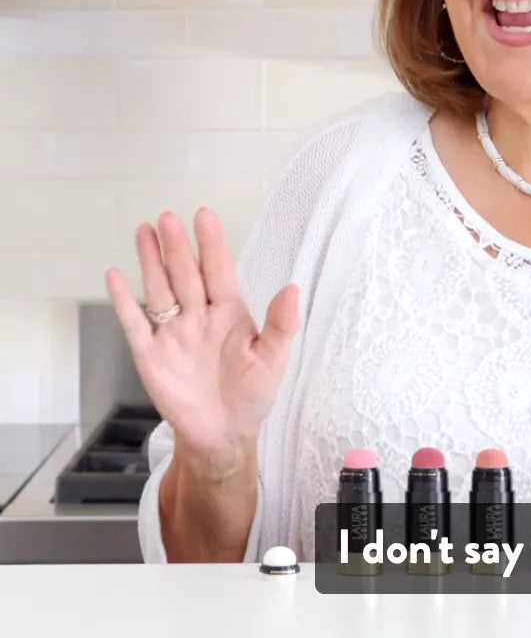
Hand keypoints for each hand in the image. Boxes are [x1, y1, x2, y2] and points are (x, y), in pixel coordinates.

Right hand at [105, 208, 299, 460]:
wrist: (223, 434)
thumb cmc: (253, 393)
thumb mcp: (273, 359)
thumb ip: (281, 325)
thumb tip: (293, 289)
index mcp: (231, 312)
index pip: (219, 270)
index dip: (211, 244)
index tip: (204, 216)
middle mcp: (200, 316)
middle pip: (185, 274)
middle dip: (177, 247)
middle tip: (167, 218)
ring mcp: (174, 333)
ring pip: (160, 290)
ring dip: (151, 262)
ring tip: (145, 232)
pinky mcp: (151, 355)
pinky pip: (135, 324)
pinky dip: (125, 301)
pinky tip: (116, 275)